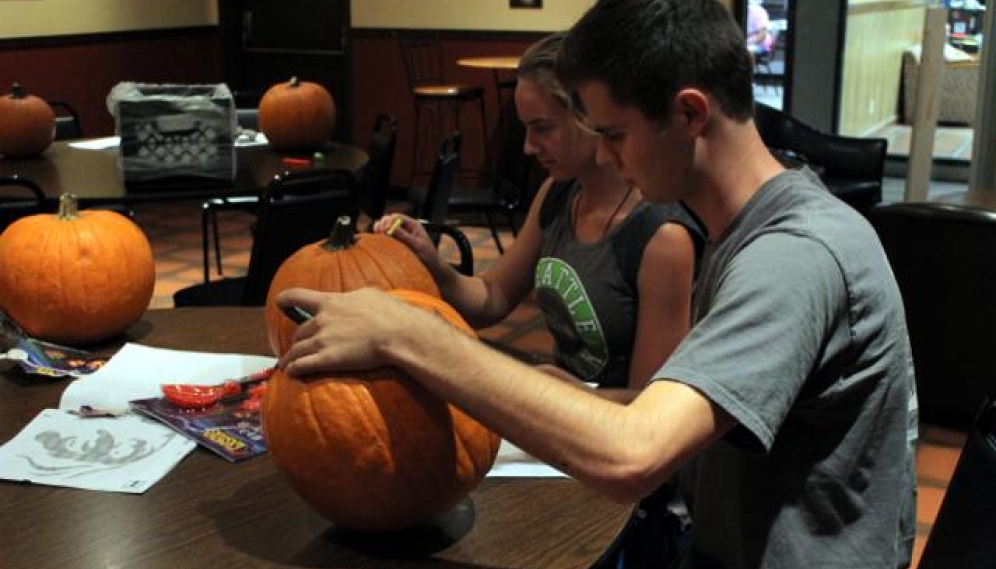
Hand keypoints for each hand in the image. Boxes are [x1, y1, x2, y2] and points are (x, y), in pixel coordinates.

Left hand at [276, 287, 430, 376]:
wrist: (399, 334)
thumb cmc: (391, 313)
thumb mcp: (370, 295)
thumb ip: (354, 296)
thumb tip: (354, 297)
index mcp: (331, 301)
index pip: (297, 296)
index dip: (286, 300)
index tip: (279, 303)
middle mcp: (322, 320)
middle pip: (298, 332)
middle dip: (297, 341)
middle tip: (298, 347)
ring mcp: (322, 340)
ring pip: (296, 350)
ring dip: (290, 359)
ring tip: (287, 366)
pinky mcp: (327, 359)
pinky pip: (301, 365)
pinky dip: (293, 370)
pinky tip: (291, 374)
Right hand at [372, 214, 442, 269]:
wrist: (432, 267)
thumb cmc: (428, 255)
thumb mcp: (417, 245)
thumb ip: (404, 236)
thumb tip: (391, 227)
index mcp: (413, 225)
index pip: (397, 217)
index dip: (389, 221)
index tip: (384, 228)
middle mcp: (405, 229)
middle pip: (389, 221)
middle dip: (383, 225)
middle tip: (379, 232)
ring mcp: (400, 237)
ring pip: (386, 230)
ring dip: (380, 231)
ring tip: (377, 235)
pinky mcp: (397, 245)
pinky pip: (386, 239)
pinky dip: (381, 239)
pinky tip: (378, 241)